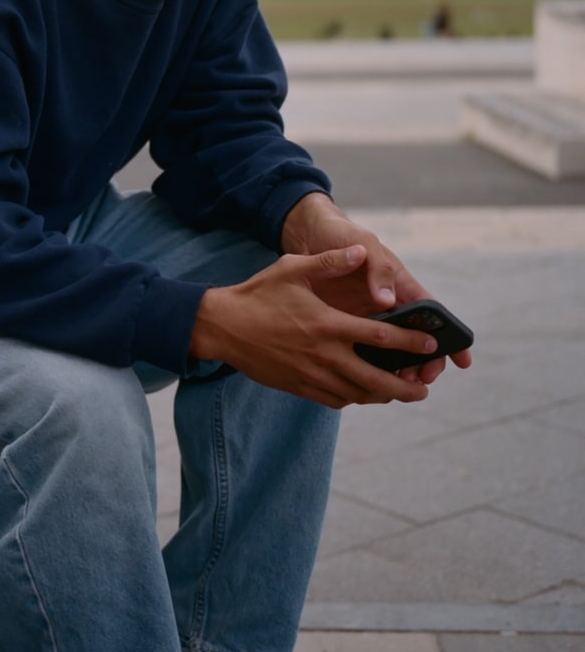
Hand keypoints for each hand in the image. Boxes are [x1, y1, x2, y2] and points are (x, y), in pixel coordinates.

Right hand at [189, 245, 444, 408]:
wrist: (222, 326)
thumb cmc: (258, 294)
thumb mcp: (293, 269)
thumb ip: (330, 261)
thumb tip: (360, 251)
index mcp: (327, 324)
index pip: (379, 338)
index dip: (409, 343)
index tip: (430, 346)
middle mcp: (324, 355)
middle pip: (376, 380)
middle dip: (405, 387)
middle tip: (423, 389)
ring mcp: (311, 375)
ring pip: (357, 395)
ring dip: (382, 396)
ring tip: (398, 393)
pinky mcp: (299, 386)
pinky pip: (335, 400)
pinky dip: (354, 399)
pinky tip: (361, 393)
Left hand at [280, 193, 472, 384]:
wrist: (308, 237)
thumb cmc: (344, 237)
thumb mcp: (364, 244)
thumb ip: (377, 268)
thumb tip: (387, 300)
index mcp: (401, 287)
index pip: (434, 316)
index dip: (452, 339)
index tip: (462, 361)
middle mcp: (388, 307)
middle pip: (416, 342)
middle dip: (424, 364)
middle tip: (419, 379)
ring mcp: (367, 319)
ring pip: (390, 353)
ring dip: (397, 371)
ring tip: (394, 386)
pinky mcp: (343, 327)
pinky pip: (360, 353)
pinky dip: (367, 368)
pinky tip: (364, 383)